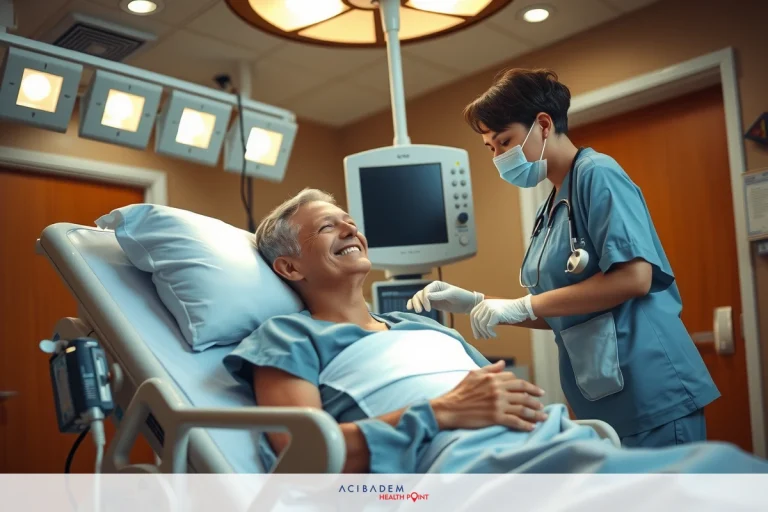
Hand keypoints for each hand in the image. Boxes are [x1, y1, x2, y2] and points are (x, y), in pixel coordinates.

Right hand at [406, 281, 483, 313]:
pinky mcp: (431, 303)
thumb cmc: (461, 296)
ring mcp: (431, 297)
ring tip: (418, 311)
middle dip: (418, 302)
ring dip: (415, 304)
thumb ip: (439, 295)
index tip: (428, 309)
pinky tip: (410, 308)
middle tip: (420, 311)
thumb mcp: (451, 295)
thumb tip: (426, 296)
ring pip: (418, 298)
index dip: (424, 299)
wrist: (467, 303)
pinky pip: (420, 303)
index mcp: (436, 285)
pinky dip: (414, 304)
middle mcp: (432, 290)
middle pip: (419, 294)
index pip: (425, 291)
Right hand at [430, 360, 546, 431]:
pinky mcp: (495, 417)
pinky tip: (532, 427)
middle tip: (542, 404)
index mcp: (494, 379)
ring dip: (535, 413)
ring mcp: (498, 404)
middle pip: (523, 393)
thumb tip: (503, 363)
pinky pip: (515, 421)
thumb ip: (490, 369)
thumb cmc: (459, 391)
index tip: (533, 391)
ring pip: (523, 408)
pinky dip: (525, 425)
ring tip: (543, 416)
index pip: (515, 380)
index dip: (526, 385)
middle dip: (535, 399)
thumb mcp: (474, 374)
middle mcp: (498, 390)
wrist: (449, 408)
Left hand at [470, 296, 536, 338]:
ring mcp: (490, 308)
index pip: (473, 315)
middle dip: (478, 331)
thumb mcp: (495, 311)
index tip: (477, 334)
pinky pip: (488, 326)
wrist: (521, 308)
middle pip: (476, 320)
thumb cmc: (510, 311)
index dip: (474, 326)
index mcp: (484, 303)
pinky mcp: (495, 314)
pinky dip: (490, 333)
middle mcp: (485, 304)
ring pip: (481, 324)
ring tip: (490, 336)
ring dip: (485, 333)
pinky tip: (495, 335)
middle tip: (483, 338)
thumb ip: (486, 317)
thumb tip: (477, 331)